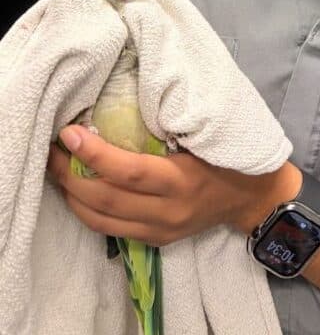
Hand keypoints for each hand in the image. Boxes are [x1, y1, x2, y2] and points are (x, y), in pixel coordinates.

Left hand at [46, 125, 301, 246]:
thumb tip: (124, 94)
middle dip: (71, 174)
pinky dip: (86, 210)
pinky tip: (75, 190)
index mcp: (183, 180)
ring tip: (56, 167)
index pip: (129, 172)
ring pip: (101, 219)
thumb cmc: (227, 153)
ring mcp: (161, 230)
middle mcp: (169, 211)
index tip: (70, 132)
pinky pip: (109, 230)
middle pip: (107, 199)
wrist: (253, 196)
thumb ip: (170, 121)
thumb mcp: (205, 133)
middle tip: (52, 148)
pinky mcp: (156, 240)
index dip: (95, 154)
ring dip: (72, 194)